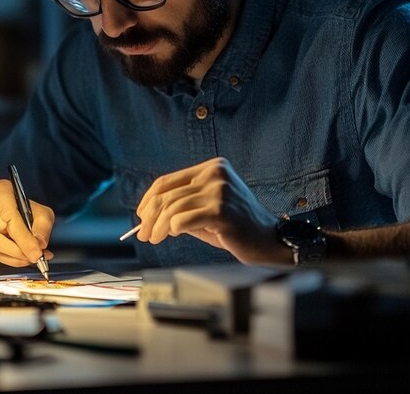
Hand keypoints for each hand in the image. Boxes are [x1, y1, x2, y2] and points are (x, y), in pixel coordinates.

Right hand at [0, 179, 54, 266]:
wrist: (0, 212)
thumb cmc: (21, 210)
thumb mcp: (39, 213)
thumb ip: (42, 227)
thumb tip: (39, 244)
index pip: (9, 215)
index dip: (24, 237)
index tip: (37, 253)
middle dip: (17, 250)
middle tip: (33, 258)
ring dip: (10, 257)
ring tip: (25, 259)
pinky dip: (1, 259)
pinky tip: (13, 258)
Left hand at [135, 157, 290, 264]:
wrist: (268, 240)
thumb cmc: (236, 226)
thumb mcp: (206, 207)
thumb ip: (182, 204)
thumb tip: (149, 214)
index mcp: (212, 167)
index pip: (168, 181)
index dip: (148, 199)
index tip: (141, 214)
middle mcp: (215, 174)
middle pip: (167, 195)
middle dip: (149, 216)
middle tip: (143, 233)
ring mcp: (219, 190)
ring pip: (172, 208)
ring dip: (158, 226)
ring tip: (154, 238)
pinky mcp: (221, 210)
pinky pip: (183, 220)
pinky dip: (172, 228)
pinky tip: (172, 234)